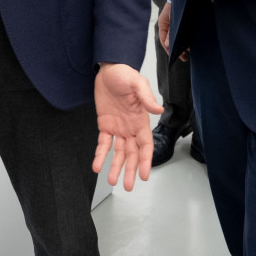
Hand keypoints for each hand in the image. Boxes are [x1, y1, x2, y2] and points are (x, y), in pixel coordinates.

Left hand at [91, 63, 163, 190]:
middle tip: (129, 186)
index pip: (146, 145)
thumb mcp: (137, 83)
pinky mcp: (105, 125)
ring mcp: (118, 128)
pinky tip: (97, 166)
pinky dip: (100, 155)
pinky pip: (103, 143)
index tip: (144, 175)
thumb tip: (158, 110)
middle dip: (131, 170)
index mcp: (141, 120)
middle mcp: (130, 127)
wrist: (107, 69)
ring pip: (119, 152)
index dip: (146, 160)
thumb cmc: (124, 74)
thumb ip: (146, 98)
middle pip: (133, 153)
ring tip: (112, 180)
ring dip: (116, 166)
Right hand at [157, 1, 187, 60]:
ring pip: (178, 38)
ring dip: (183, 45)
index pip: (164, 40)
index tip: (175, 57)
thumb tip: (168, 45)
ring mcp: (176, 25)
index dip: (169, 50)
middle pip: (171, 41)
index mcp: (163, 24)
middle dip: (177, 50)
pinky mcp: (183, 24)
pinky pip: (184, 34)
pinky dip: (187, 39)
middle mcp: (168, 26)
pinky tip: (192, 44)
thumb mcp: (173, 18)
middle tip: (184, 58)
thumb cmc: (178, 3)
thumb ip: (171, 31)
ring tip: (190, 51)